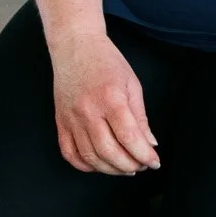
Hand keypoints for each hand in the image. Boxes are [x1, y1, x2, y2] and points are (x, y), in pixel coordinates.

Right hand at [49, 26, 158, 175]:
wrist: (75, 47)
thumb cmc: (106, 61)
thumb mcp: (131, 84)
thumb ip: (140, 117)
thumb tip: (150, 143)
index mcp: (110, 99)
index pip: (129, 137)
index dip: (144, 155)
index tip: (154, 162)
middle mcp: (89, 111)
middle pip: (109, 152)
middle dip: (130, 166)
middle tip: (141, 165)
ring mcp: (72, 119)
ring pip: (90, 157)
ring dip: (111, 169)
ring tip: (125, 167)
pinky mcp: (61, 123)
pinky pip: (70, 154)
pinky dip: (85, 165)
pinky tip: (100, 163)